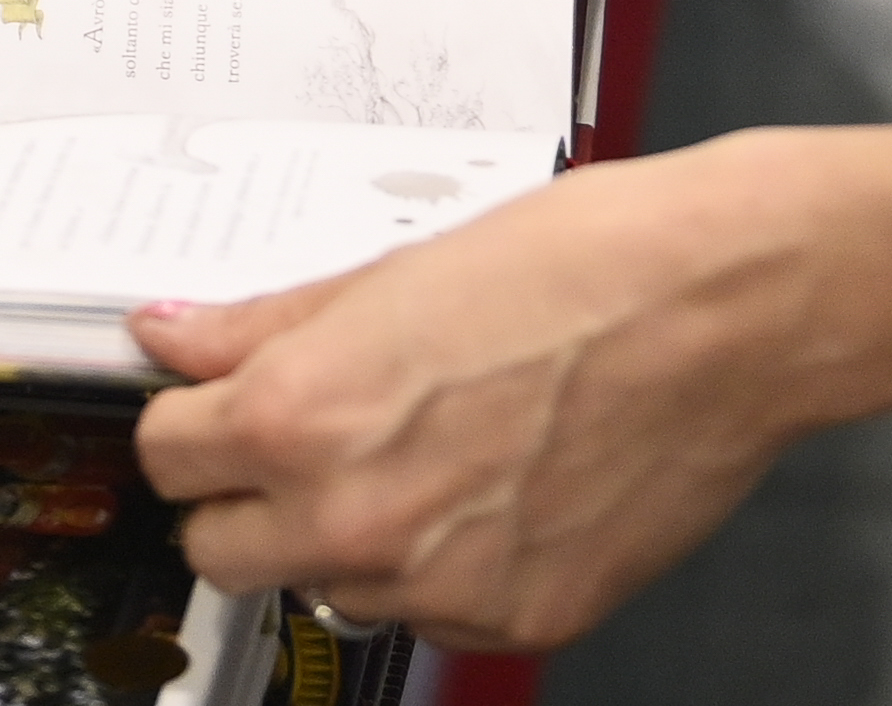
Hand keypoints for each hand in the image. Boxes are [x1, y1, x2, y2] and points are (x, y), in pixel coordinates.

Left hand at [132, 143, 855, 646]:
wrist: (724, 314)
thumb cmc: (580, 269)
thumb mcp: (391, 271)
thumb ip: (264, 324)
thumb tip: (174, 335)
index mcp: (302, 417)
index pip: (166, 458)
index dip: (191, 424)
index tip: (213, 411)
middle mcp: (355, 519)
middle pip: (218, 552)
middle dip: (243, 498)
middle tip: (304, 441)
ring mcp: (437, 588)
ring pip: (324, 587)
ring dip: (343, 537)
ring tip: (425, 452)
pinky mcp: (516, 621)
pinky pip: (426, 616)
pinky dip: (438, 570)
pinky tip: (490, 491)